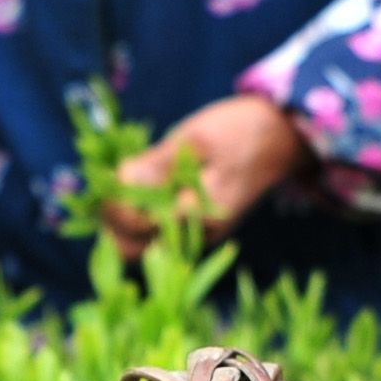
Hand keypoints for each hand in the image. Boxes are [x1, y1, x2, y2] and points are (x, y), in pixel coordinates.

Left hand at [101, 94, 313, 259]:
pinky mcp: (193, 229)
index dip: (112, 204)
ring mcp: (195, 236)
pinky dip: (136, 219)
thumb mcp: (196, 137)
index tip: (102, 177)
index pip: (137, 225)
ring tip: (114, 189)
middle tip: (103, 187)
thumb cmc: (238, 131)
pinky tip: (132, 192)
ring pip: (140, 247)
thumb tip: (119, 181)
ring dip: (120, 223)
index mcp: (199, 215)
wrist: (279, 138)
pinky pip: (154, 236)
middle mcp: (196, 236)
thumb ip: (158, 164)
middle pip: (133, 249)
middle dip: (110, 222)